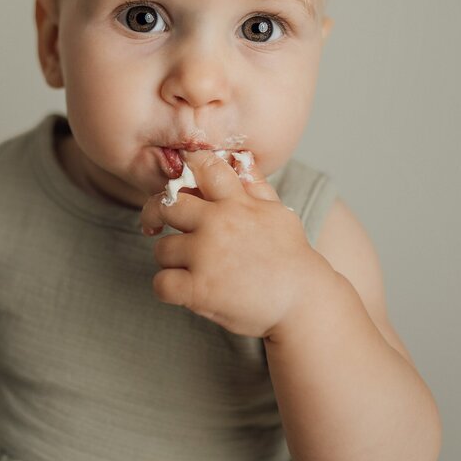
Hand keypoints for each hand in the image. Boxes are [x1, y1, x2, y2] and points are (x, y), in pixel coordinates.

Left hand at [138, 149, 332, 338]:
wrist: (304, 303)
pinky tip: (184, 289)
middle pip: (167, 206)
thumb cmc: (290, 257)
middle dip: (158, 214)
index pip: (204, 167)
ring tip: (192, 268)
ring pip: (162, 249)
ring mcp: (206, 257)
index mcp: (236, 203)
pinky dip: (168, 288)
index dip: (187, 166)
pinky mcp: (199, 289)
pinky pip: (161, 283)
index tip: (177, 179)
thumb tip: (240, 158)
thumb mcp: (277, 213)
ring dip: (171, 260)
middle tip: (156, 224)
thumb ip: (254, 186)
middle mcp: (218, 224)